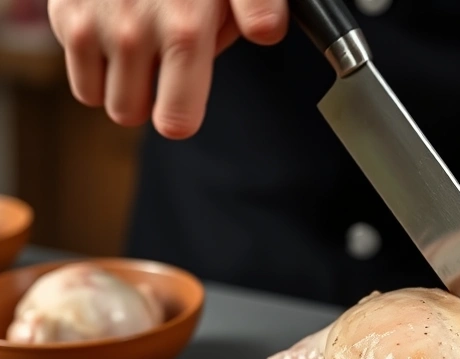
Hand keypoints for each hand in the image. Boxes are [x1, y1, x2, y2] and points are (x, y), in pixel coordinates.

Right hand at [47, 0, 289, 138]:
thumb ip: (258, 8)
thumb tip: (266, 32)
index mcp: (184, 30)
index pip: (175, 118)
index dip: (181, 116)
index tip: (183, 104)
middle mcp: (132, 32)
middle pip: (128, 112)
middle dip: (146, 96)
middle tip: (162, 57)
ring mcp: (92, 21)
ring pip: (96, 96)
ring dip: (116, 79)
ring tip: (139, 41)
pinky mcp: (64, 11)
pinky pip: (74, 64)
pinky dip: (91, 51)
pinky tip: (114, 22)